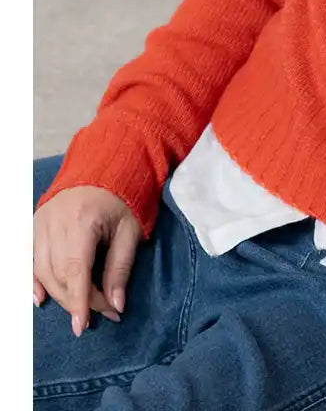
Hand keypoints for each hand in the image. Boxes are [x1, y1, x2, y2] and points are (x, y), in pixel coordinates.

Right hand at [33, 185, 141, 335]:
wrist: (106, 168)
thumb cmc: (123, 198)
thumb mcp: (130, 230)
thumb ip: (121, 267)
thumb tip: (116, 305)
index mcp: (82, 220)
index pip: (75, 270)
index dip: (79, 301)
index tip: (83, 325)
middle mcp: (55, 222)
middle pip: (57, 274)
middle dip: (76, 300)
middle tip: (98, 314)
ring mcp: (41, 222)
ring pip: (41, 271)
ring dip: (58, 295)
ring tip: (79, 309)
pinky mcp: (35, 224)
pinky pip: (28, 259)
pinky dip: (34, 281)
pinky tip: (40, 299)